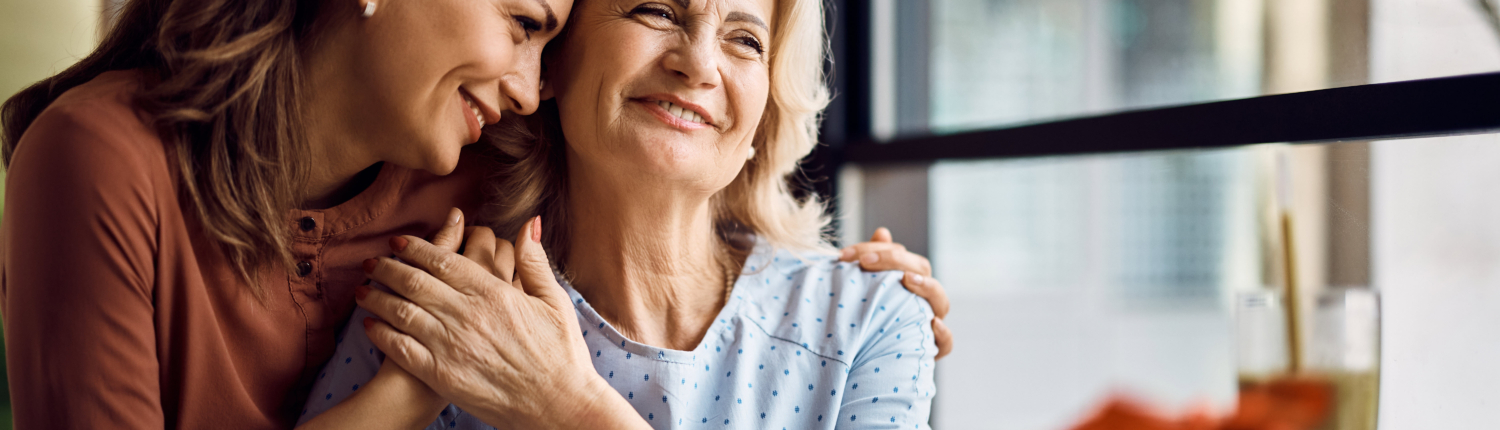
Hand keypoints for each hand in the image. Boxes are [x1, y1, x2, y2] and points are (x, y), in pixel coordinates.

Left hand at [356, 209, 647, 428]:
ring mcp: (451, 345)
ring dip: (376, 297)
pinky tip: (370, 326)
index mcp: (493, 292)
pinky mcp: (442, 375)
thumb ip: (535, 261)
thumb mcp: (555, 301)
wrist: (558, 405)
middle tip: (371, 262)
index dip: (415, 248)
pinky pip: (401, 348)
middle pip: (414, 281)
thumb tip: (529, 223)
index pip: (443, 261)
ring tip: (362, 290)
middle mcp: (467, 314)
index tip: (398, 241)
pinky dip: (381, 334)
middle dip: (387, 267)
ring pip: (401, 311)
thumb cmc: (562, 354)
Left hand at [839, 227, 953, 358]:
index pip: (901, 255)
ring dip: (926, 287)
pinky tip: (931, 323)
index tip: (846, 254)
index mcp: (908, 280)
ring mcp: (929, 322)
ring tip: (906, 279)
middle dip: (894, 260)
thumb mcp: (864, 288)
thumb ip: (873, 260)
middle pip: (922, 270)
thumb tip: (882, 232)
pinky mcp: (930, 349)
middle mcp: (922, 298)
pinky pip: (946, 343)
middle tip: (865, 262)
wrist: (863, 361)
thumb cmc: (866, 318)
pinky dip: (943, 333)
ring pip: (941, 302)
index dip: (877, 250)